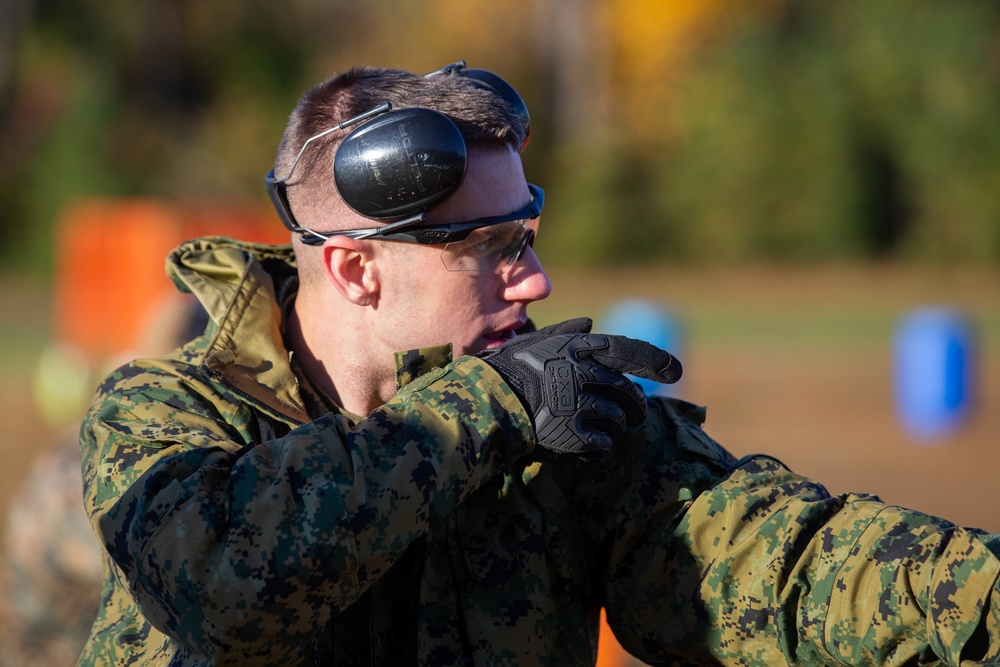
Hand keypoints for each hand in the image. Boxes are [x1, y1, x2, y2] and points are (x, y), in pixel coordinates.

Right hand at [478, 318, 680, 454]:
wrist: (489, 398)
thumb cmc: (511, 366)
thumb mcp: (538, 340)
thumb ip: (566, 332)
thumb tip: (589, 323)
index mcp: (582, 349)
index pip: (630, 352)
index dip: (657, 362)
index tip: (675, 373)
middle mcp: (587, 373)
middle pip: (629, 393)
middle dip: (637, 407)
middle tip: (635, 415)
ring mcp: (582, 403)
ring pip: (619, 421)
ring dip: (614, 428)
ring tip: (599, 430)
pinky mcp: (575, 432)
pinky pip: (603, 445)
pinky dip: (600, 448)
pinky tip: (588, 448)